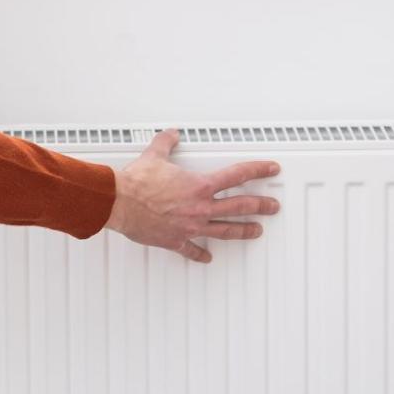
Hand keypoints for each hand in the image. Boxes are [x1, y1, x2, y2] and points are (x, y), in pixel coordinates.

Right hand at [104, 128, 280, 262]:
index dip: (258, 170)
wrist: (120, 202)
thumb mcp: (155, 155)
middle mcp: (200, 207)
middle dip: (261, 206)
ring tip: (256, 231)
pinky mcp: (176, 240)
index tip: (271, 169)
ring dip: (243, 231)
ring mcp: (191, 226)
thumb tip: (171, 135)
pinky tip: (207, 258)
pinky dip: (200, 254)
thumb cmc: (137, 182)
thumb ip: (166, 143)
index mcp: (199, 186)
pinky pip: (192, 250)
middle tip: (273, 207)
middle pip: (240, 206)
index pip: (237, 175)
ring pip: (225, 230)